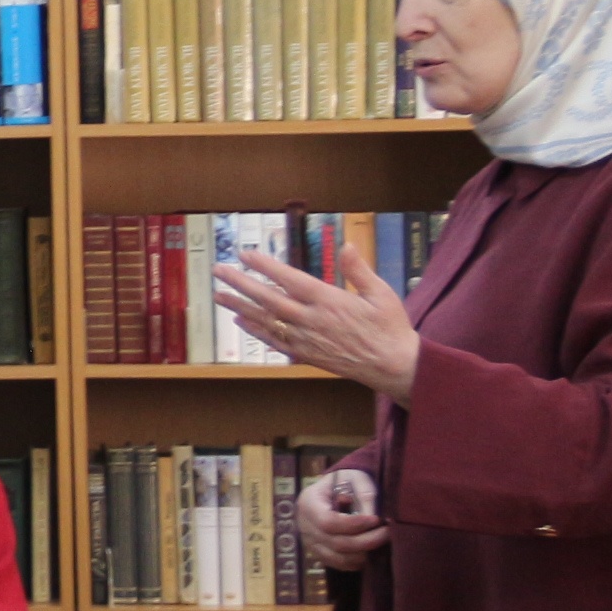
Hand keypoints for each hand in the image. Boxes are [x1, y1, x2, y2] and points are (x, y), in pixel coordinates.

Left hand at [214, 250, 422, 402]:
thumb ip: (359, 270)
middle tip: (219, 270)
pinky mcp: (305, 355)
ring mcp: (305, 339)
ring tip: (218, 295)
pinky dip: (255, 330)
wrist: (393, 366)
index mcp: (329, 300)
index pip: (289, 279)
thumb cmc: (389, 327)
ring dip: (240, 307)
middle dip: (241, 283)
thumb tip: (347, 245)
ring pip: (265, 320)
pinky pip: (274, 341)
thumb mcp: (381, 294)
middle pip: (268, 298)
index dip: (265, 266)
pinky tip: (240, 321)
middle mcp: (311, 319)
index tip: (245, 254)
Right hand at [296, 468, 390, 567]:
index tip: (376, 520)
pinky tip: (371, 550)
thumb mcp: (356, 478)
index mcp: (308, 503)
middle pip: (336, 543)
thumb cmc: (345, 482)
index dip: (354, 524)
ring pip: (339, 558)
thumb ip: (365, 493)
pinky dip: (357, 562)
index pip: (328, 521)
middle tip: (387, 533)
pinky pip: (339, 565)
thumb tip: (373, 518)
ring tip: (382, 542)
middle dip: (366, 540)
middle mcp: (304, 525)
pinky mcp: (319, 553)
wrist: (334, 490)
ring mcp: (310, 542)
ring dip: (364, 553)